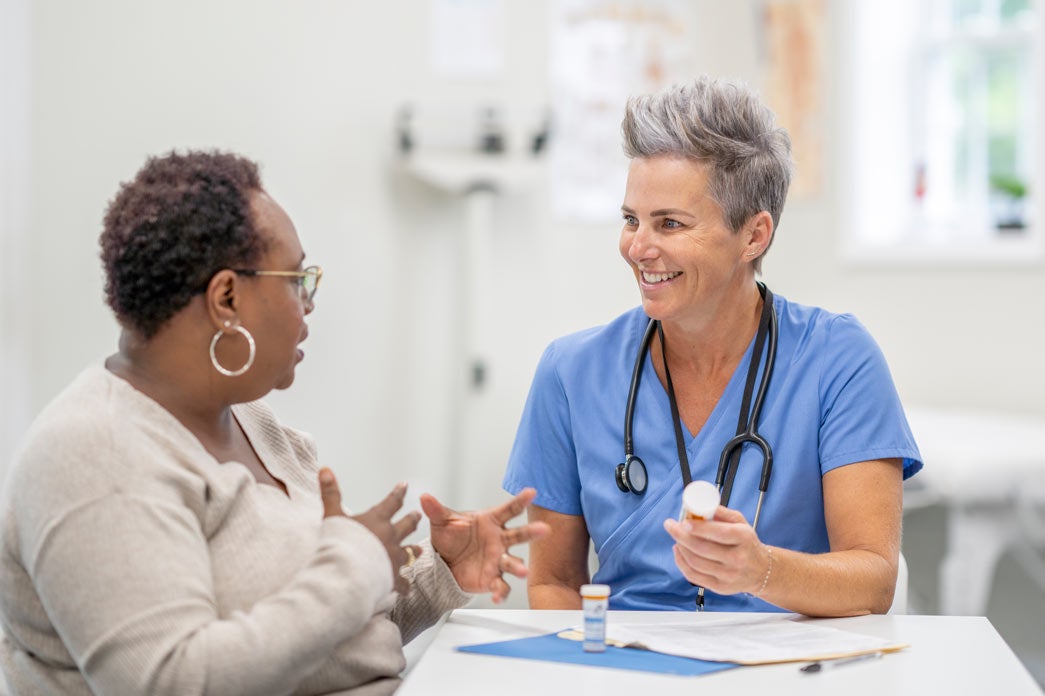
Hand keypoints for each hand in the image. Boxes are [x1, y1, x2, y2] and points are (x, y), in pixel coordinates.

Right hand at [319, 468, 421, 595]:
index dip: (398, 493)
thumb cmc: (339, 543)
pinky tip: (407, 589)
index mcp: (377, 520)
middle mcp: (390, 537)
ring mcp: (393, 557)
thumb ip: (330, 492)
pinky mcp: (392, 578)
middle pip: (406, 525)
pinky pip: (401, 582)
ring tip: (420, 550)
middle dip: (412, 519)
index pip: (392, 502)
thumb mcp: (333, 514)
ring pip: (409, 552)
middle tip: (418, 515)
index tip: (406, 486)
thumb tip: (324, 469)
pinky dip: (404, 585)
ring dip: (414, 550)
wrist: (347, 573)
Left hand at [421, 488, 549, 603]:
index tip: (532, 492)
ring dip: (519, 567)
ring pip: (513, 562)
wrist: (444, 563)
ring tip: (524, 571)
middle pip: (519, 535)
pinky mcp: (492, 578)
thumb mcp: (442, 522)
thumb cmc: (450, 537)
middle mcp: (499, 540)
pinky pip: (500, 585)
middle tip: (544, 529)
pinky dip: (500, 591)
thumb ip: (436, 510)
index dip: (520, 501)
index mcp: (490, 522)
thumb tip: (424, 497)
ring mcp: (498, 560)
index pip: (508, 510)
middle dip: (532, 532)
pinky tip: (497, 596)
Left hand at [663, 506, 769, 595]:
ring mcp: (729, 575)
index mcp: (744, 538)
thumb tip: (702, 506)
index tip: (683, 521)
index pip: (719, 533)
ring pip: (695, 562)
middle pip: (702, 549)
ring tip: (676, 537)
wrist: (761, 571)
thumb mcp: (741, 523)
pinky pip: (694, 576)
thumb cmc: (747, 543)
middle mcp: (738, 558)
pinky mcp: (720, 587)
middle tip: (670, 525)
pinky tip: (678, 551)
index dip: (698, 528)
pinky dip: (681, 562)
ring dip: (680, 547)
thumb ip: (722, 513)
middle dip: (681, 536)